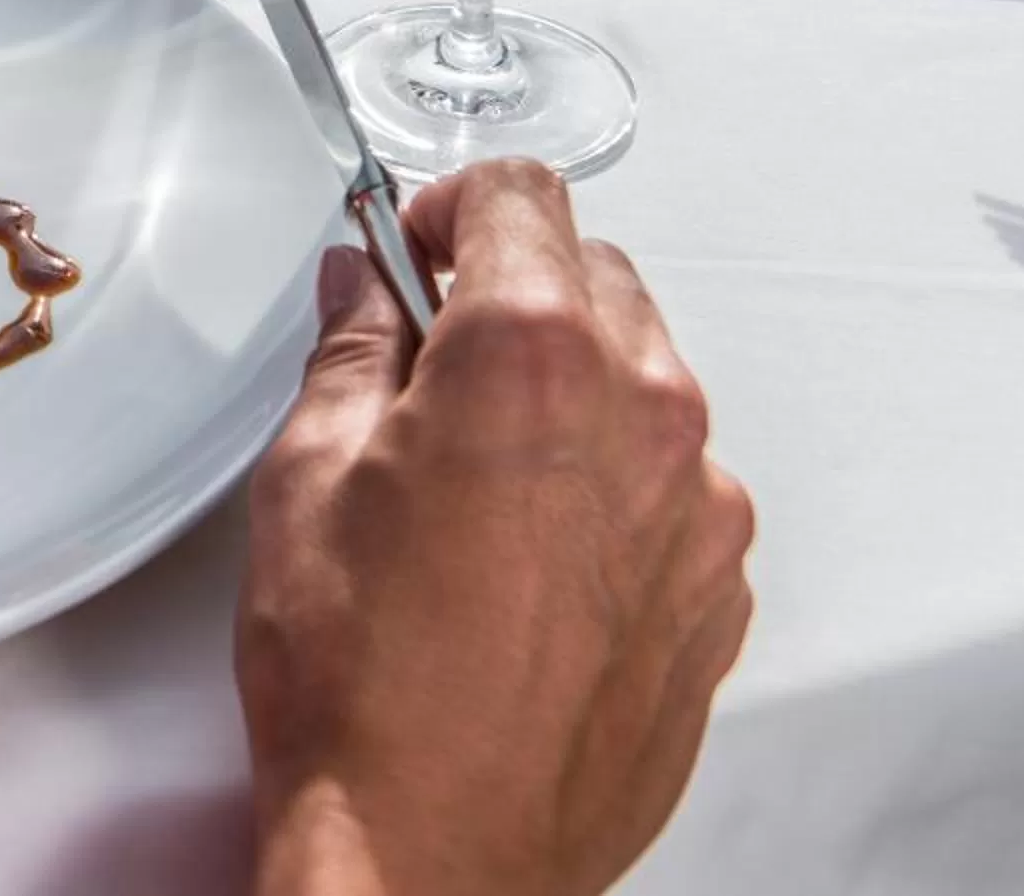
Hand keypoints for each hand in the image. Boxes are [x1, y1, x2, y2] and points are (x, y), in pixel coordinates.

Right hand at [239, 161, 755, 895]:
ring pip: (642, 380)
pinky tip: (524, 556)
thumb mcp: (307, 476)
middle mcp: (644, 413)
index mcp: (533, 355)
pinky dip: (610, 487)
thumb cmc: (366, 688)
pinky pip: (673, 486)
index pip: (521, 193)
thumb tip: (370, 292)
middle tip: (426, 359)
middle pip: (593, 274)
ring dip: (568, 390)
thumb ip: (353, 351)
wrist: (432, 856)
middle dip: (511, 291)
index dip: (451, 205)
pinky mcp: (716, 589)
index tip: (417, 247)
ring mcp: (697, 507)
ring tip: (474, 478)